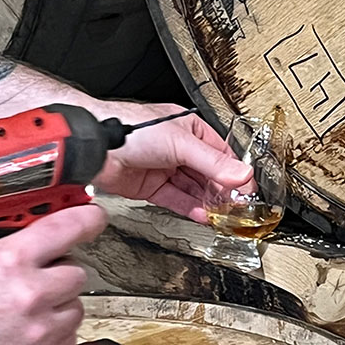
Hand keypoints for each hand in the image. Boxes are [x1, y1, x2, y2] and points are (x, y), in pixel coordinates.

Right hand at [0, 205, 105, 344]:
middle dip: (61, 273)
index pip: (68, 229)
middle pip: (77, 273)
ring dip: (60, 306)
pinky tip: (29, 333)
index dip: (88, 220)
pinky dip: (54, 336)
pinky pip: (68, 340)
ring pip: (76, 308)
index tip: (95, 218)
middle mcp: (32, 293)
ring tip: (31, 311)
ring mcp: (39, 330)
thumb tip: (5, 219)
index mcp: (12, 259)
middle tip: (40, 279)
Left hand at [90, 101, 253, 221]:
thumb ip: (212, 162)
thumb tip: (241, 174)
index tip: (246, 191)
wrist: (97, 146)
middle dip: (222, 191)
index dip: (235, 173)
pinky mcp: (151, 186)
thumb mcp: (181, 143)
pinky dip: (190, 208)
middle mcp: (178, 148)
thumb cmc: (130, 128)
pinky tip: (203, 215)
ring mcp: (164, 168)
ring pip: (193, 188)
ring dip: (208, 202)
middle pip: (208, 174)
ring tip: (223, 215)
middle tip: (237, 207)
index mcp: (189, 129)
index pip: (221, 154)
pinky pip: (176, 199)